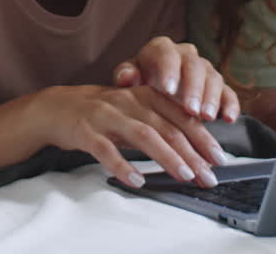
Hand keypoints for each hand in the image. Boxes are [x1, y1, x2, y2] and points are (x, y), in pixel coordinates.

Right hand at [33, 84, 227, 189]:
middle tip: (208, 175)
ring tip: (185, 175)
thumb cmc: (101, 113)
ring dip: (167, 156)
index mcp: (144, 95)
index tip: (219, 158)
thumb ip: (159, 124)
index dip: (202, 136)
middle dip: (192, 152)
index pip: (180, 115)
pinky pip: (106, 150)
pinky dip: (123, 166)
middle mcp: (129, 101)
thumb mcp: (133, 111)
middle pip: (167, 126)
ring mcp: (107, 115)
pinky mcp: (86, 131)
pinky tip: (137, 180)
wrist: (56, 107)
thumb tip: (193, 150)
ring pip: (144, 135)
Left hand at [111, 36, 239, 122]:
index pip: (167, 53)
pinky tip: (229, 118)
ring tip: (206, 117)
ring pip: (213, 78)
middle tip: (190, 109)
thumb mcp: (127, 78)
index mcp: (162, 49)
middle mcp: (186, 55)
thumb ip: (124, 75)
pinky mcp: (218, 87)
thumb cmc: (138, 83)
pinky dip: (230, 105)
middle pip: (194, 66)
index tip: (168, 90)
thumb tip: (126, 77)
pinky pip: (228, 93)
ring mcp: (204, 70)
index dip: (169, 70)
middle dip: (193, 88)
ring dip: (211, 98)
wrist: (152, 93)